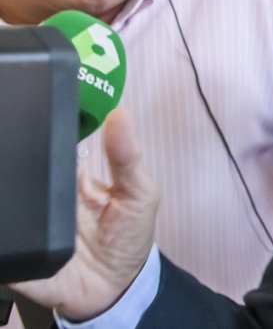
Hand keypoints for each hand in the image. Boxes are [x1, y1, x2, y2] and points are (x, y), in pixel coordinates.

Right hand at [11, 110, 159, 320]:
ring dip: (4, 190)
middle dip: (11, 152)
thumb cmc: (127, 237)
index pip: (47, 140)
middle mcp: (40, 193)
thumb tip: (121, 113)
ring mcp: (23, 219)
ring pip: (2, 194)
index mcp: (67, 173)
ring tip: (19, 190)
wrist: (111, 290)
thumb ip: (129, 158)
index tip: (34, 102)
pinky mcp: (13, 248)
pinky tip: (6, 218)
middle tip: (17, 144)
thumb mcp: (139, 194)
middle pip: (14, 164)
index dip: (40, 122)